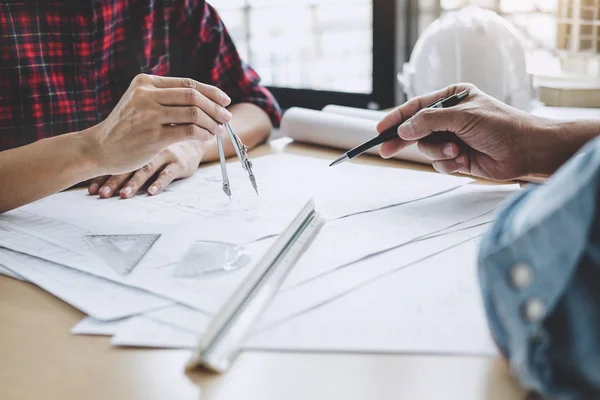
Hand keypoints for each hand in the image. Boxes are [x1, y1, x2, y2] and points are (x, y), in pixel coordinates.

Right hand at [86, 73, 231, 175]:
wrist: (99, 148)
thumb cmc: (125, 126)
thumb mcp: (139, 102)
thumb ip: (164, 97)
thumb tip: (203, 98)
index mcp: (145, 82)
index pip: (187, 84)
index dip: (210, 91)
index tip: (224, 100)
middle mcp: (147, 95)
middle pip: (193, 96)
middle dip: (216, 107)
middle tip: (226, 117)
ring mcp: (149, 115)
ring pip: (194, 113)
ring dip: (212, 122)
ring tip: (219, 129)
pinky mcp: (153, 136)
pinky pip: (188, 132)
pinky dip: (203, 134)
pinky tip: (206, 138)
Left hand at [88, 141, 204, 197]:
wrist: (194, 137)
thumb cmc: (165, 144)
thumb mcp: (147, 144)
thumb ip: (129, 153)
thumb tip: (100, 170)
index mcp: (136, 145)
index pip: (116, 162)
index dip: (103, 176)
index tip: (91, 191)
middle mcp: (148, 148)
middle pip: (128, 166)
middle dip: (113, 181)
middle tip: (102, 195)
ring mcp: (164, 155)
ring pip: (146, 169)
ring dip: (134, 183)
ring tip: (124, 195)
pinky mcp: (179, 163)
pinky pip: (168, 173)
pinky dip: (159, 183)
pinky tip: (151, 192)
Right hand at [377, 83, 553, 180]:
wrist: (527, 151)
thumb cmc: (501, 125)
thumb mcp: (462, 116)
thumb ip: (429, 121)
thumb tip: (403, 129)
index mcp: (452, 98)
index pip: (416, 107)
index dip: (396, 118)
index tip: (380, 129)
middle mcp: (450, 117)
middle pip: (416, 129)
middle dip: (405, 140)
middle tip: (385, 150)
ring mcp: (453, 138)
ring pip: (427, 149)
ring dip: (439, 152)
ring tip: (458, 151)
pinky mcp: (458, 157)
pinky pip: (438, 163)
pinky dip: (448, 163)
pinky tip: (464, 159)